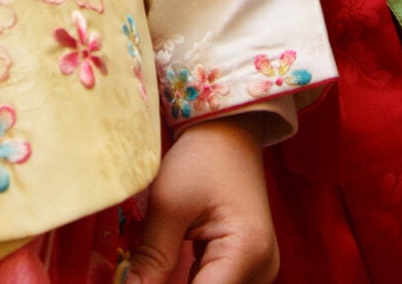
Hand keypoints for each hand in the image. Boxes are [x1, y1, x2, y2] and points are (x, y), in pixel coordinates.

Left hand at [130, 112, 277, 282]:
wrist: (229, 133)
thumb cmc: (202, 157)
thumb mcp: (169, 204)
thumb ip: (151, 258)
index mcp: (246, 252)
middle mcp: (261, 269)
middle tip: (140, 273)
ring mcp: (257, 270)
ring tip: (151, 268)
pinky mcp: (247, 267)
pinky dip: (188, 283)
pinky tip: (163, 274)